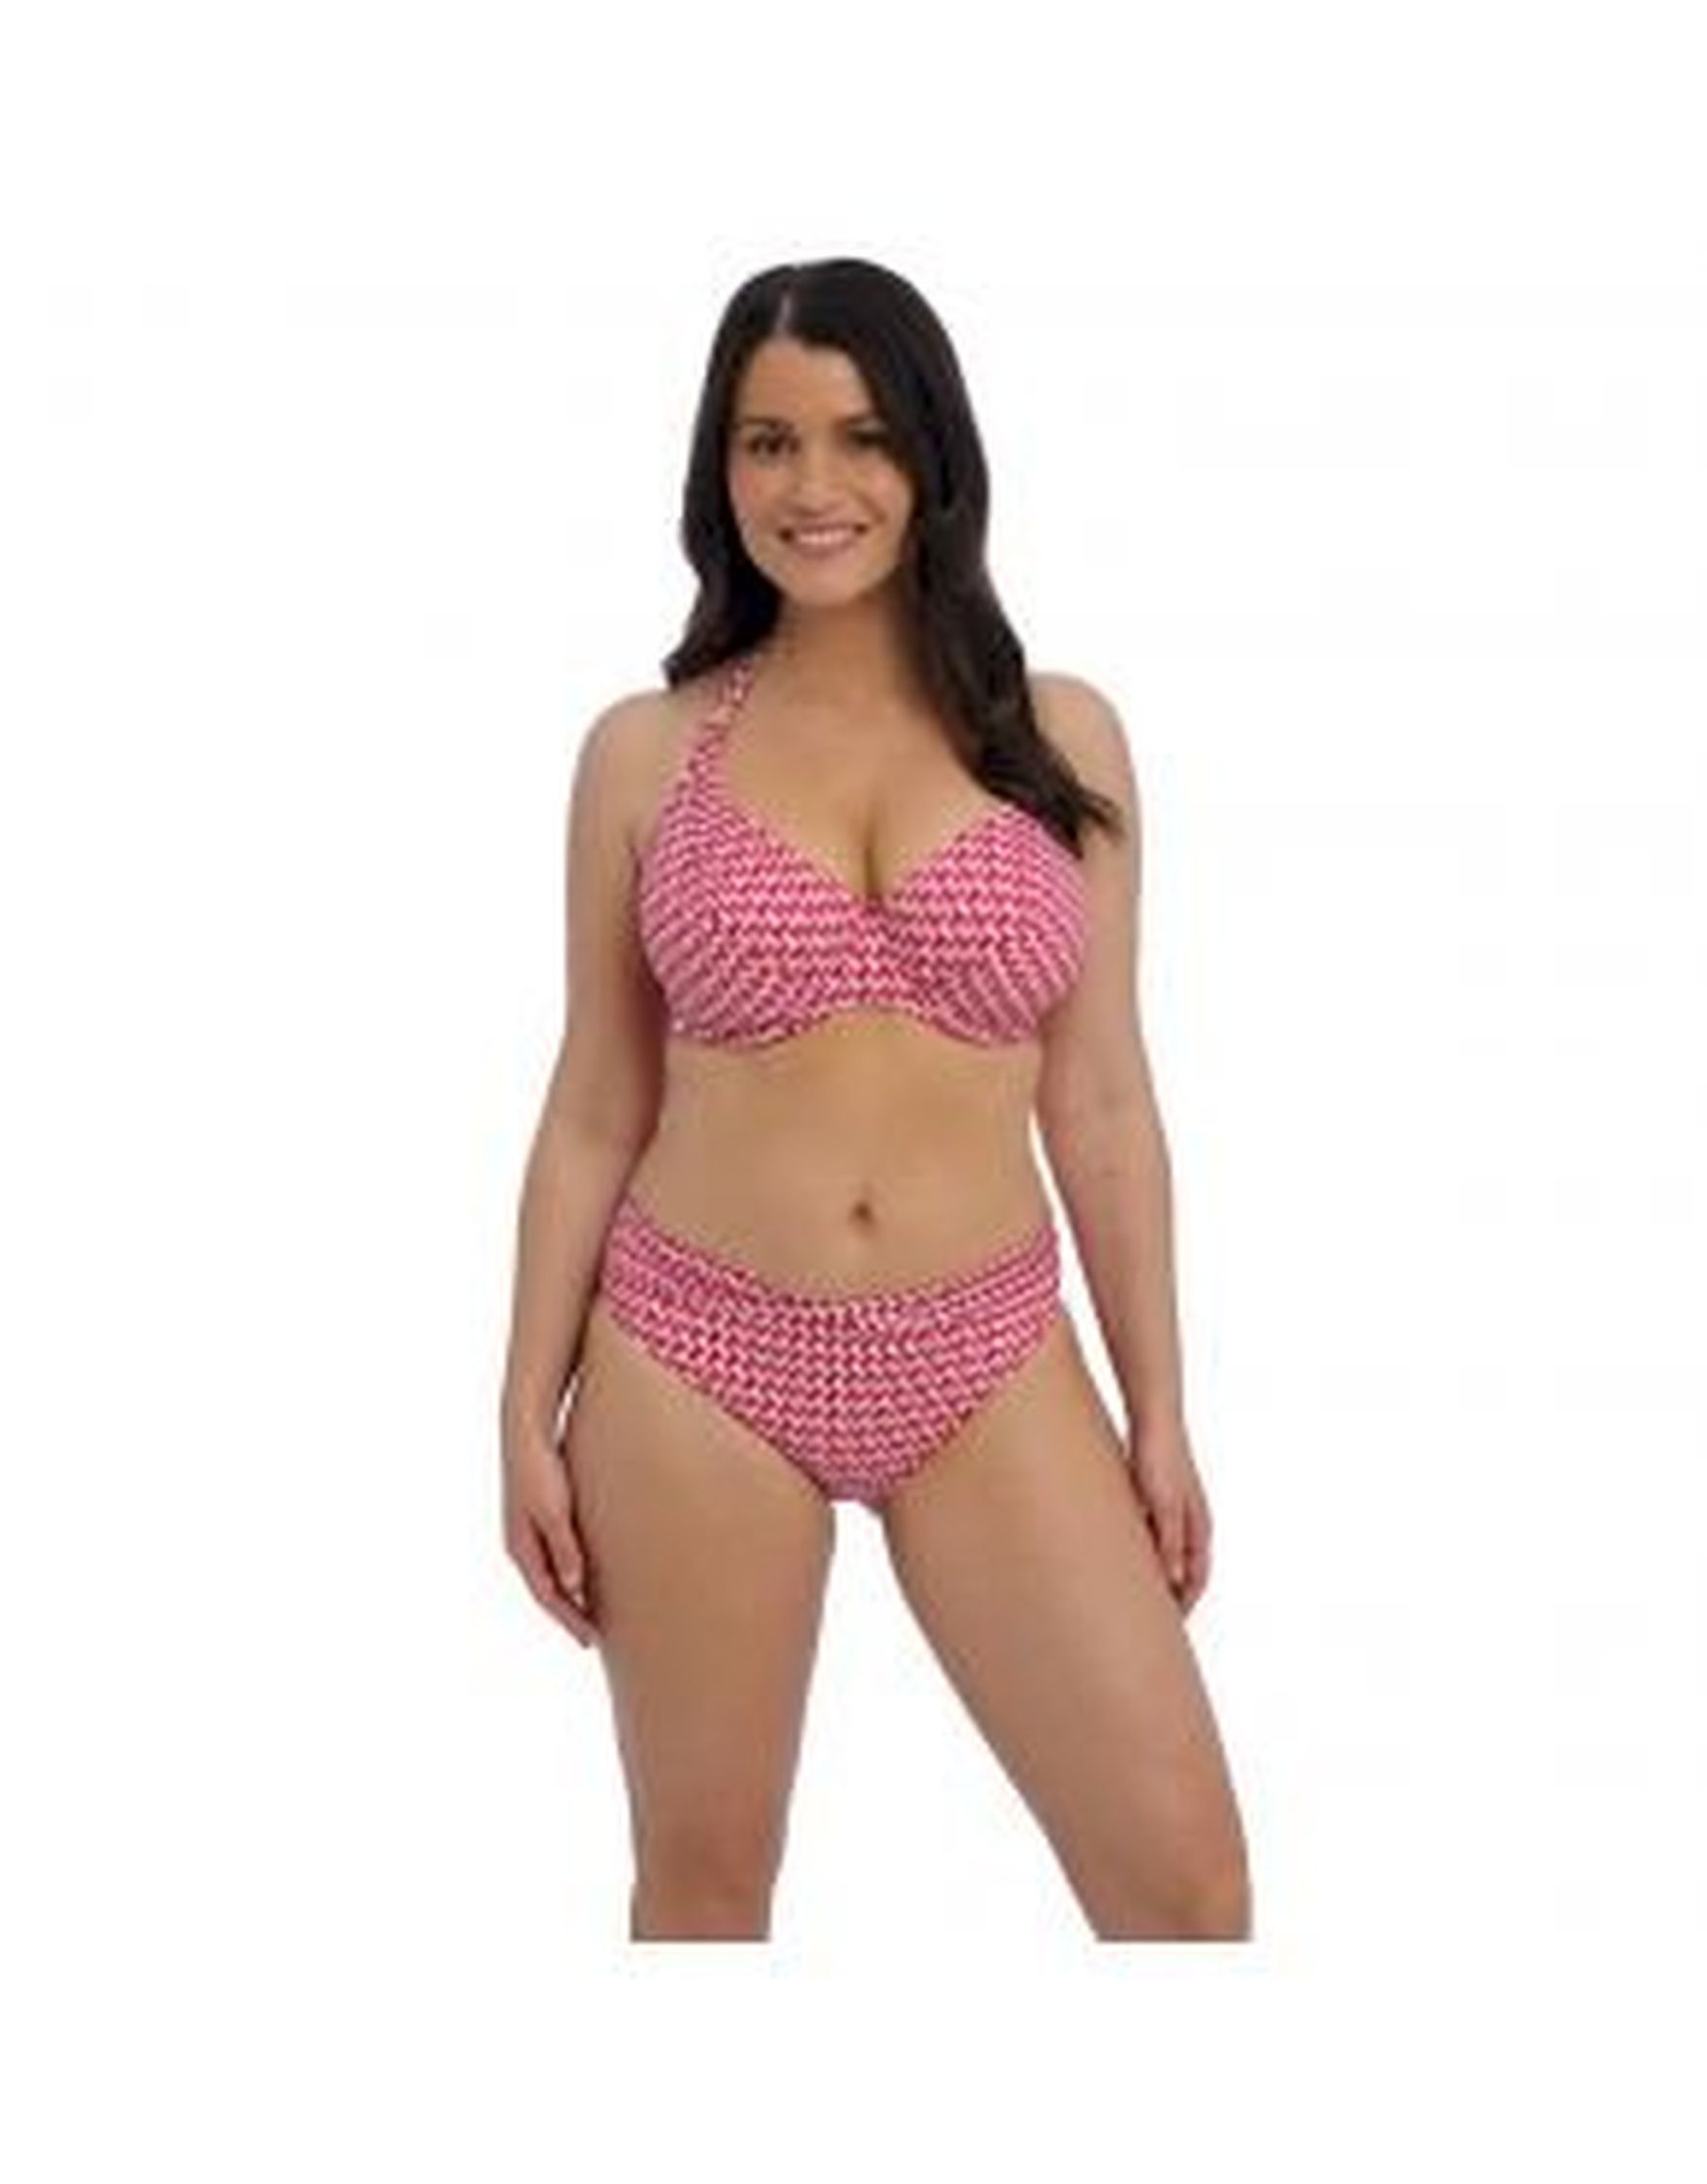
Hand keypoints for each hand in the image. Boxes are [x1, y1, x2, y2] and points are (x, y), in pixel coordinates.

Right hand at [501, 1423, 597, 1646]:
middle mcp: (521, 1545)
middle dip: (569, 1615)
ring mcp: (527, 1533)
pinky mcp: (538, 1518)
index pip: (547, 1596)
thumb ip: (564, 1548)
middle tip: (595, 1638)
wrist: (527, 1432)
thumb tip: (574, 1587)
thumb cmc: (541, 1469)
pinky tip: (585, 1575)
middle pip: (547, 1591)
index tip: (590, 1641)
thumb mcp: (554, 1511)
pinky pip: (554, 1557)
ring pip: (550, 1576)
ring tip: (593, 1613)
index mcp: (521, 1549)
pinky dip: (569, 1573)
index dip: (569, 1620)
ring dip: (570, 1596)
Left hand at [1126, 1414, 1212, 1615]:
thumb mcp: (1164, 1506)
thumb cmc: (1161, 1459)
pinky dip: (1142, 1554)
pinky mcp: (1154, 1500)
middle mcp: (1190, 1525)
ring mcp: (1173, 1512)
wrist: (1152, 1418)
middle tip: (1147, 1622)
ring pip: (1166, 1556)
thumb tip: (1174, 1582)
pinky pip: (1150, 1538)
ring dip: (1154, 1576)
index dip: (1184, 1606)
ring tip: (1130, 1596)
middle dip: (1168, 1597)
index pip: (1196, 1580)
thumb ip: (1168, 1544)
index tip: (1167, 1632)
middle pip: (1182, 1572)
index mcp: (1199, 1530)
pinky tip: (1119, 1559)